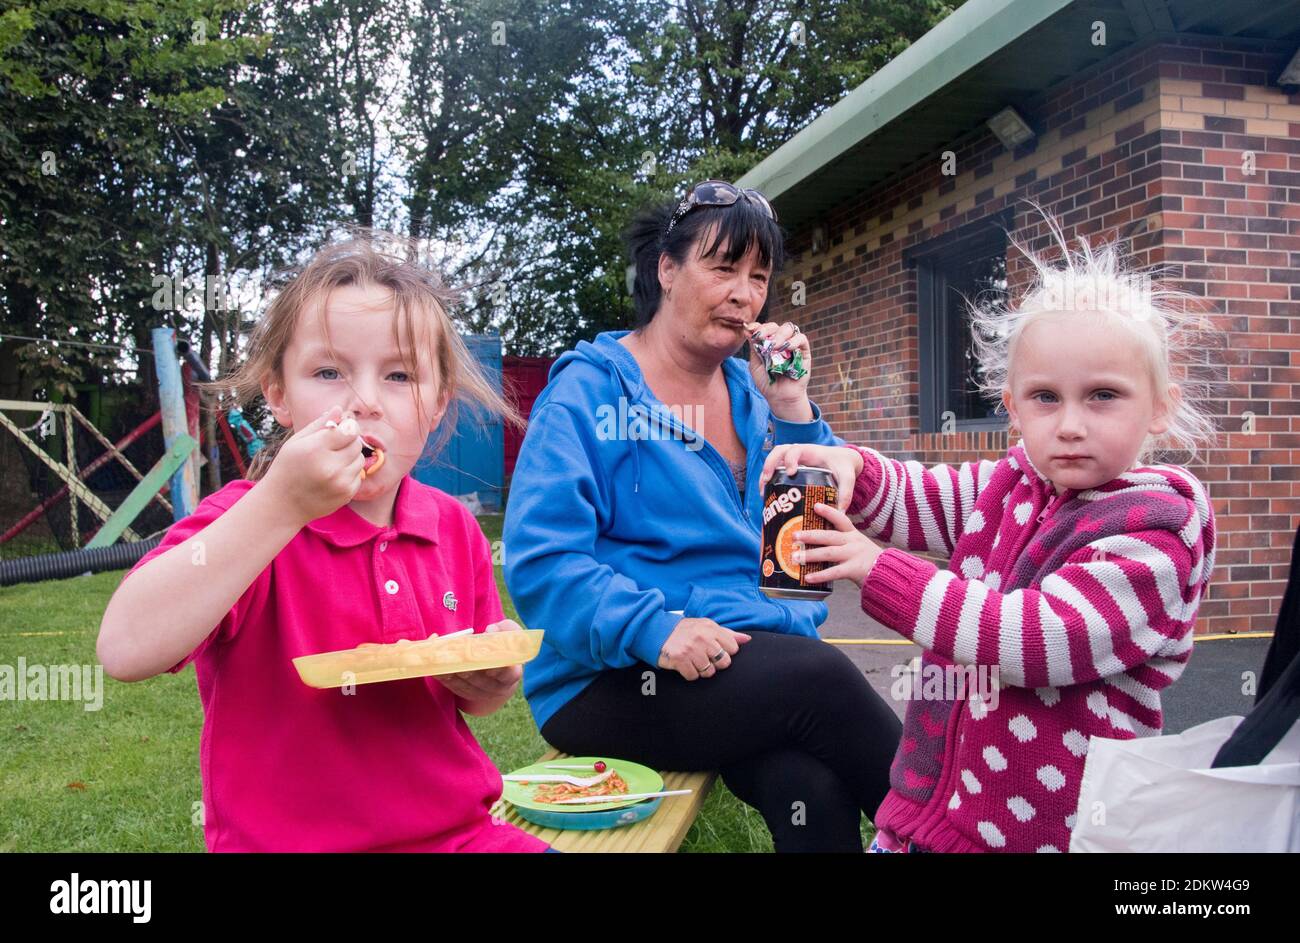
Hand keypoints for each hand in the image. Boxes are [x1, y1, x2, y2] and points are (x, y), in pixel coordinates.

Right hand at [261, 405, 363, 525]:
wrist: (283, 504)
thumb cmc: (287, 468)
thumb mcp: (296, 442)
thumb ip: (319, 424)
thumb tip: (339, 409)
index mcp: (315, 449)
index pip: (349, 430)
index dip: (348, 425)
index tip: (342, 427)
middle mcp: (330, 467)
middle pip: (356, 443)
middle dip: (348, 441)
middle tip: (333, 446)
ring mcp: (340, 483)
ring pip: (360, 459)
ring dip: (350, 457)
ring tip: (330, 462)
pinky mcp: (346, 494)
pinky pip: (358, 475)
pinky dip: (349, 473)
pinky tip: (332, 476)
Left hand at [438, 619, 523, 711]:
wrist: (500, 668)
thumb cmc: (505, 647)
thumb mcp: (510, 634)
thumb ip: (503, 630)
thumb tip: (489, 631)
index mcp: (512, 674)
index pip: (508, 674)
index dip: (499, 670)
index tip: (489, 663)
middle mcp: (497, 688)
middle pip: (480, 679)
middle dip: (466, 668)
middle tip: (455, 656)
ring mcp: (480, 694)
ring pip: (464, 684)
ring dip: (451, 672)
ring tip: (440, 660)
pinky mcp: (466, 694)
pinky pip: (454, 687)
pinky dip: (444, 677)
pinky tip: (435, 667)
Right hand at [658, 617, 750, 680]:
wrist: (656, 631)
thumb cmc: (684, 631)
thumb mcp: (705, 626)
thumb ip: (727, 634)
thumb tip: (747, 639)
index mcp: (711, 628)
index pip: (733, 648)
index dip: (726, 652)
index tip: (715, 651)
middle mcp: (702, 638)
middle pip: (724, 663)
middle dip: (715, 663)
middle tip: (704, 657)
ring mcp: (691, 649)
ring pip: (709, 672)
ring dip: (701, 670)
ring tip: (693, 661)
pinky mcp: (679, 659)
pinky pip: (693, 676)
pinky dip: (689, 674)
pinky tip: (684, 665)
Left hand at [745, 319, 811, 420]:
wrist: (780, 397)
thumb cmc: (767, 382)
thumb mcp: (755, 364)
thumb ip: (753, 347)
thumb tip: (747, 329)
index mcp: (768, 343)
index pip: (764, 329)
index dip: (758, 326)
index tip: (751, 329)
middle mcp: (780, 342)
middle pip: (775, 326)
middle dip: (767, 329)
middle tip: (760, 338)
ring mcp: (793, 345)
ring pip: (789, 328)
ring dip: (779, 334)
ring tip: (773, 346)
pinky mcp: (804, 352)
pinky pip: (801, 339)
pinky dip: (794, 340)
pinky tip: (786, 348)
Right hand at [759, 443, 862, 509]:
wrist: (842, 460)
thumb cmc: (843, 466)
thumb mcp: (848, 477)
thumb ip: (846, 493)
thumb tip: (840, 513)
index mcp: (811, 451)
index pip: (796, 449)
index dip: (790, 459)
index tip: (791, 472)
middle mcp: (798, 452)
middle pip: (778, 451)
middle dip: (770, 464)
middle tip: (767, 480)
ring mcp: (792, 459)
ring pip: (773, 459)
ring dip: (765, 473)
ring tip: (762, 492)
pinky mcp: (789, 467)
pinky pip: (775, 470)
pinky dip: (768, 480)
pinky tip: (766, 495)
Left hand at [795, 502, 884, 587]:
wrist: (889, 574)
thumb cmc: (868, 560)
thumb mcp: (857, 546)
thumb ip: (841, 544)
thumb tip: (817, 542)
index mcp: (853, 534)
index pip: (841, 519)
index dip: (828, 512)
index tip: (815, 505)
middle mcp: (852, 542)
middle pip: (829, 536)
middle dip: (810, 535)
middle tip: (794, 535)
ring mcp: (853, 555)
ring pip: (828, 553)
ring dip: (810, 555)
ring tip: (794, 557)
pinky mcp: (854, 569)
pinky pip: (834, 572)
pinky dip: (820, 575)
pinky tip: (808, 578)